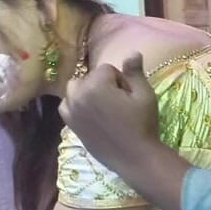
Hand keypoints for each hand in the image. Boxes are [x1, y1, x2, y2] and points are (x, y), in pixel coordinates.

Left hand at [60, 54, 161, 171]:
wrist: (135, 157)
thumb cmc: (143, 124)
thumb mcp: (144, 95)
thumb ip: (134, 72)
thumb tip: (132, 52)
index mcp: (96, 85)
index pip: (107, 69)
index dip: (121, 80)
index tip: (129, 96)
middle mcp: (78, 95)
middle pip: (89, 77)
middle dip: (102, 84)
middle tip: (118, 102)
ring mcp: (71, 111)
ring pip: (75, 89)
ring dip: (86, 92)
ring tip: (102, 106)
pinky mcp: (70, 124)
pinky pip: (66, 106)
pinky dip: (74, 105)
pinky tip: (89, 113)